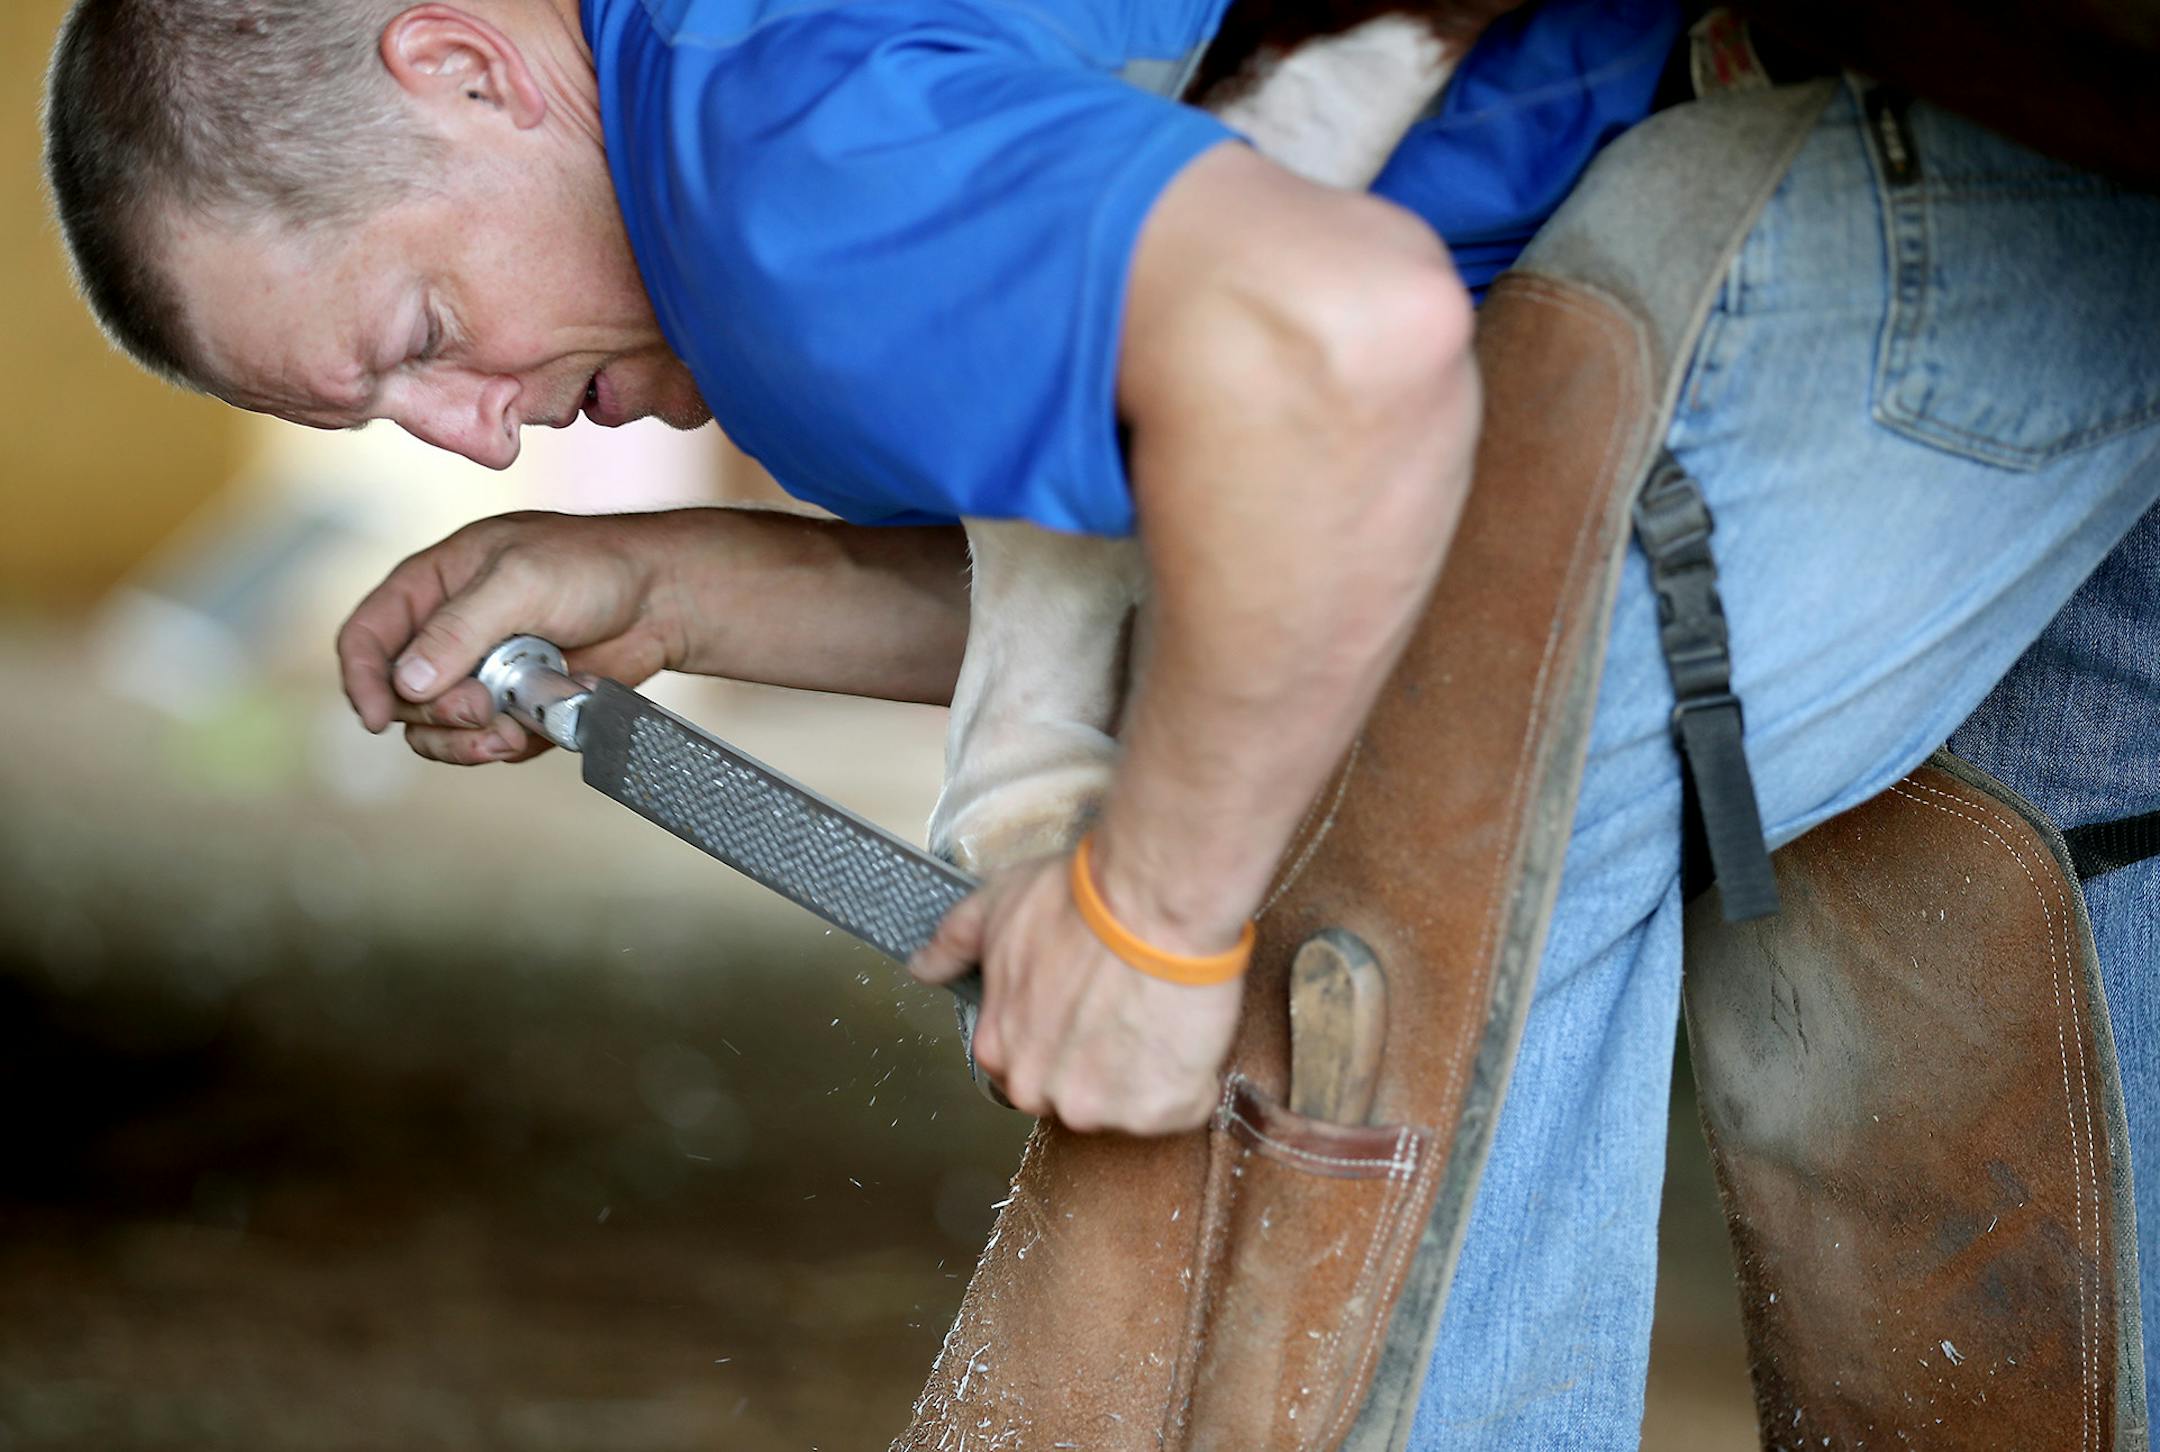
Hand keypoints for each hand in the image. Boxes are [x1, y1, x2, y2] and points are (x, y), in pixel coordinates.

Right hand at [336, 511, 687, 764]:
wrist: (661, 599)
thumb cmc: (592, 567)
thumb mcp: (520, 579)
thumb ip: (460, 628)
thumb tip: (407, 682)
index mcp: (432, 586)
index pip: (366, 636)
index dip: (361, 678)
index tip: (377, 717)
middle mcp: (447, 634)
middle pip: (399, 696)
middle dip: (433, 713)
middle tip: (481, 707)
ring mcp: (480, 674)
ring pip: (437, 730)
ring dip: (462, 741)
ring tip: (503, 731)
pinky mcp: (515, 707)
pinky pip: (485, 743)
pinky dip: (500, 747)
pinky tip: (528, 732)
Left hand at [911, 852, 1241, 1134]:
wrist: (1151, 900)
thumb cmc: (1076, 899)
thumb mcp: (997, 908)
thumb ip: (954, 945)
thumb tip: (921, 966)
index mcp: (999, 1050)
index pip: (1026, 1065)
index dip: (1061, 1032)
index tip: (1086, 1001)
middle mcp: (1042, 1090)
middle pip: (1076, 1092)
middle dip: (1101, 1060)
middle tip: (1126, 1003)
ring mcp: (1103, 1107)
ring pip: (1129, 1104)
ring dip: (1147, 1069)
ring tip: (1158, 1010)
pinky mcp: (1161, 1109)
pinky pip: (1182, 1105)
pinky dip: (1191, 1077)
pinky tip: (1186, 1028)